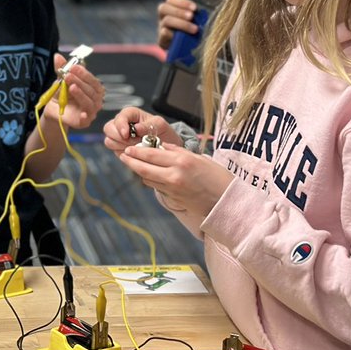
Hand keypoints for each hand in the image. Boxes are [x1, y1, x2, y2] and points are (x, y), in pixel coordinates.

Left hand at [44, 55, 104, 129]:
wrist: (52, 109)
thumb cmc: (61, 93)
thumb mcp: (61, 80)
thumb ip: (61, 69)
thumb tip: (57, 56)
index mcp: (93, 88)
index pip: (92, 80)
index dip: (84, 73)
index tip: (73, 67)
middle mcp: (95, 100)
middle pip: (92, 91)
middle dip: (80, 82)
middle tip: (68, 75)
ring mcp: (91, 111)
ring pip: (90, 103)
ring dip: (81, 94)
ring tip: (71, 87)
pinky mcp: (84, 122)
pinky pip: (88, 120)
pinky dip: (86, 116)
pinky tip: (83, 113)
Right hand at [102, 108, 180, 154]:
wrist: (166, 145)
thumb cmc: (162, 131)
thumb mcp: (160, 125)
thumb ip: (149, 125)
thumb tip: (137, 128)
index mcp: (130, 114)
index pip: (119, 117)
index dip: (121, 126)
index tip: (126, 134)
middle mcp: (122, 124)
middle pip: (109, 129)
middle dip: (120, 137)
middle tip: (134, 142)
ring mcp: (118, 136)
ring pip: (109, 141)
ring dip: (122, 146)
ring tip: (136, 147)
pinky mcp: (118, 148)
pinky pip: (114, 151)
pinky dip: (124, 153)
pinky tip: (134, 152)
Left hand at [117, 143, 232, 231]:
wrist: (227, 202)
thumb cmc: (218, 177)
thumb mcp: (200, 158)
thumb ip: (179, 152)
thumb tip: (162, 147)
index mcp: (182, 161)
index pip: (152, 154)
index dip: (137, 151)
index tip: (128, 148)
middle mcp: (174, 175)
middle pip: (143, 167)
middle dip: (130, 161)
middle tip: (123, 155)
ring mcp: (172, 188)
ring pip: (147, 178)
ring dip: (140, 170)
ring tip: (135, 163)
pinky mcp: (172, 198)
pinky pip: (156, 186)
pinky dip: (150, 179)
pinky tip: (150, 174)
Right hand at [156, 0, 194, 49]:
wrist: (188, 47)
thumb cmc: (190, 25)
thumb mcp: (191, 10)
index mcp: (170, 8)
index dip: (181, 2)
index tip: (195, 7)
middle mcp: (163, 17)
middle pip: (164, 8)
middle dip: (179, 11)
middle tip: (192, 16)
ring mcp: (161, 29)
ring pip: (166, 22)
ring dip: (181, 24)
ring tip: (194, 29)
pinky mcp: (162, 41)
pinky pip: (163, 36)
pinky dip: (173, 35)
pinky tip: (182, 37)